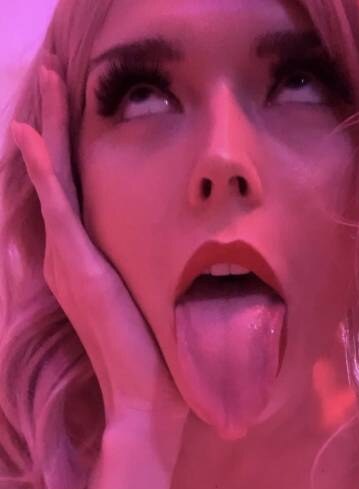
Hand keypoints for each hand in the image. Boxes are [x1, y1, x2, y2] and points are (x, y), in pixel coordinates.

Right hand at [11, 57, 188, 435]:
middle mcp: (68, 259)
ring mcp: (69, 262)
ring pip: (56, 181)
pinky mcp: (80, 268)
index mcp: (84, 266)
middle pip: (60, 178)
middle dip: (56, 127)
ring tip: (47, 82)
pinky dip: (45, 168)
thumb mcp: (151, 306)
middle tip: (52, 76)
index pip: (74, 195)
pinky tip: (34, 132)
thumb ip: (147, 279)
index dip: (68, 153)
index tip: (72, 112)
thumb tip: (180, 265)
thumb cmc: (153, 358)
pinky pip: (59, 206)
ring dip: (51, 130)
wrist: (144, 398)